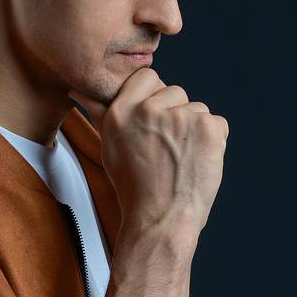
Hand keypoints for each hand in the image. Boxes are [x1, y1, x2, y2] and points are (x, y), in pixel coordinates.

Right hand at [75, 66, 228, 237]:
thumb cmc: (134, 187)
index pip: (147, 77)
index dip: (154, 97)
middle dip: (175, 115)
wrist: (161, 220)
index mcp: (122, 111)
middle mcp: (149, 110)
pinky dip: (213, 141)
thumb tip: (79, 89)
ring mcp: (181, 117)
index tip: (154, 121)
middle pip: (175, 91)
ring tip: (180, 158)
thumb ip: (99, 112)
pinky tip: (197, 161)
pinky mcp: (208, 128)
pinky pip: (217, 123)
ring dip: (194, 129)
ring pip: (197, 108)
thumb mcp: (109, 147)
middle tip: (166, 149)